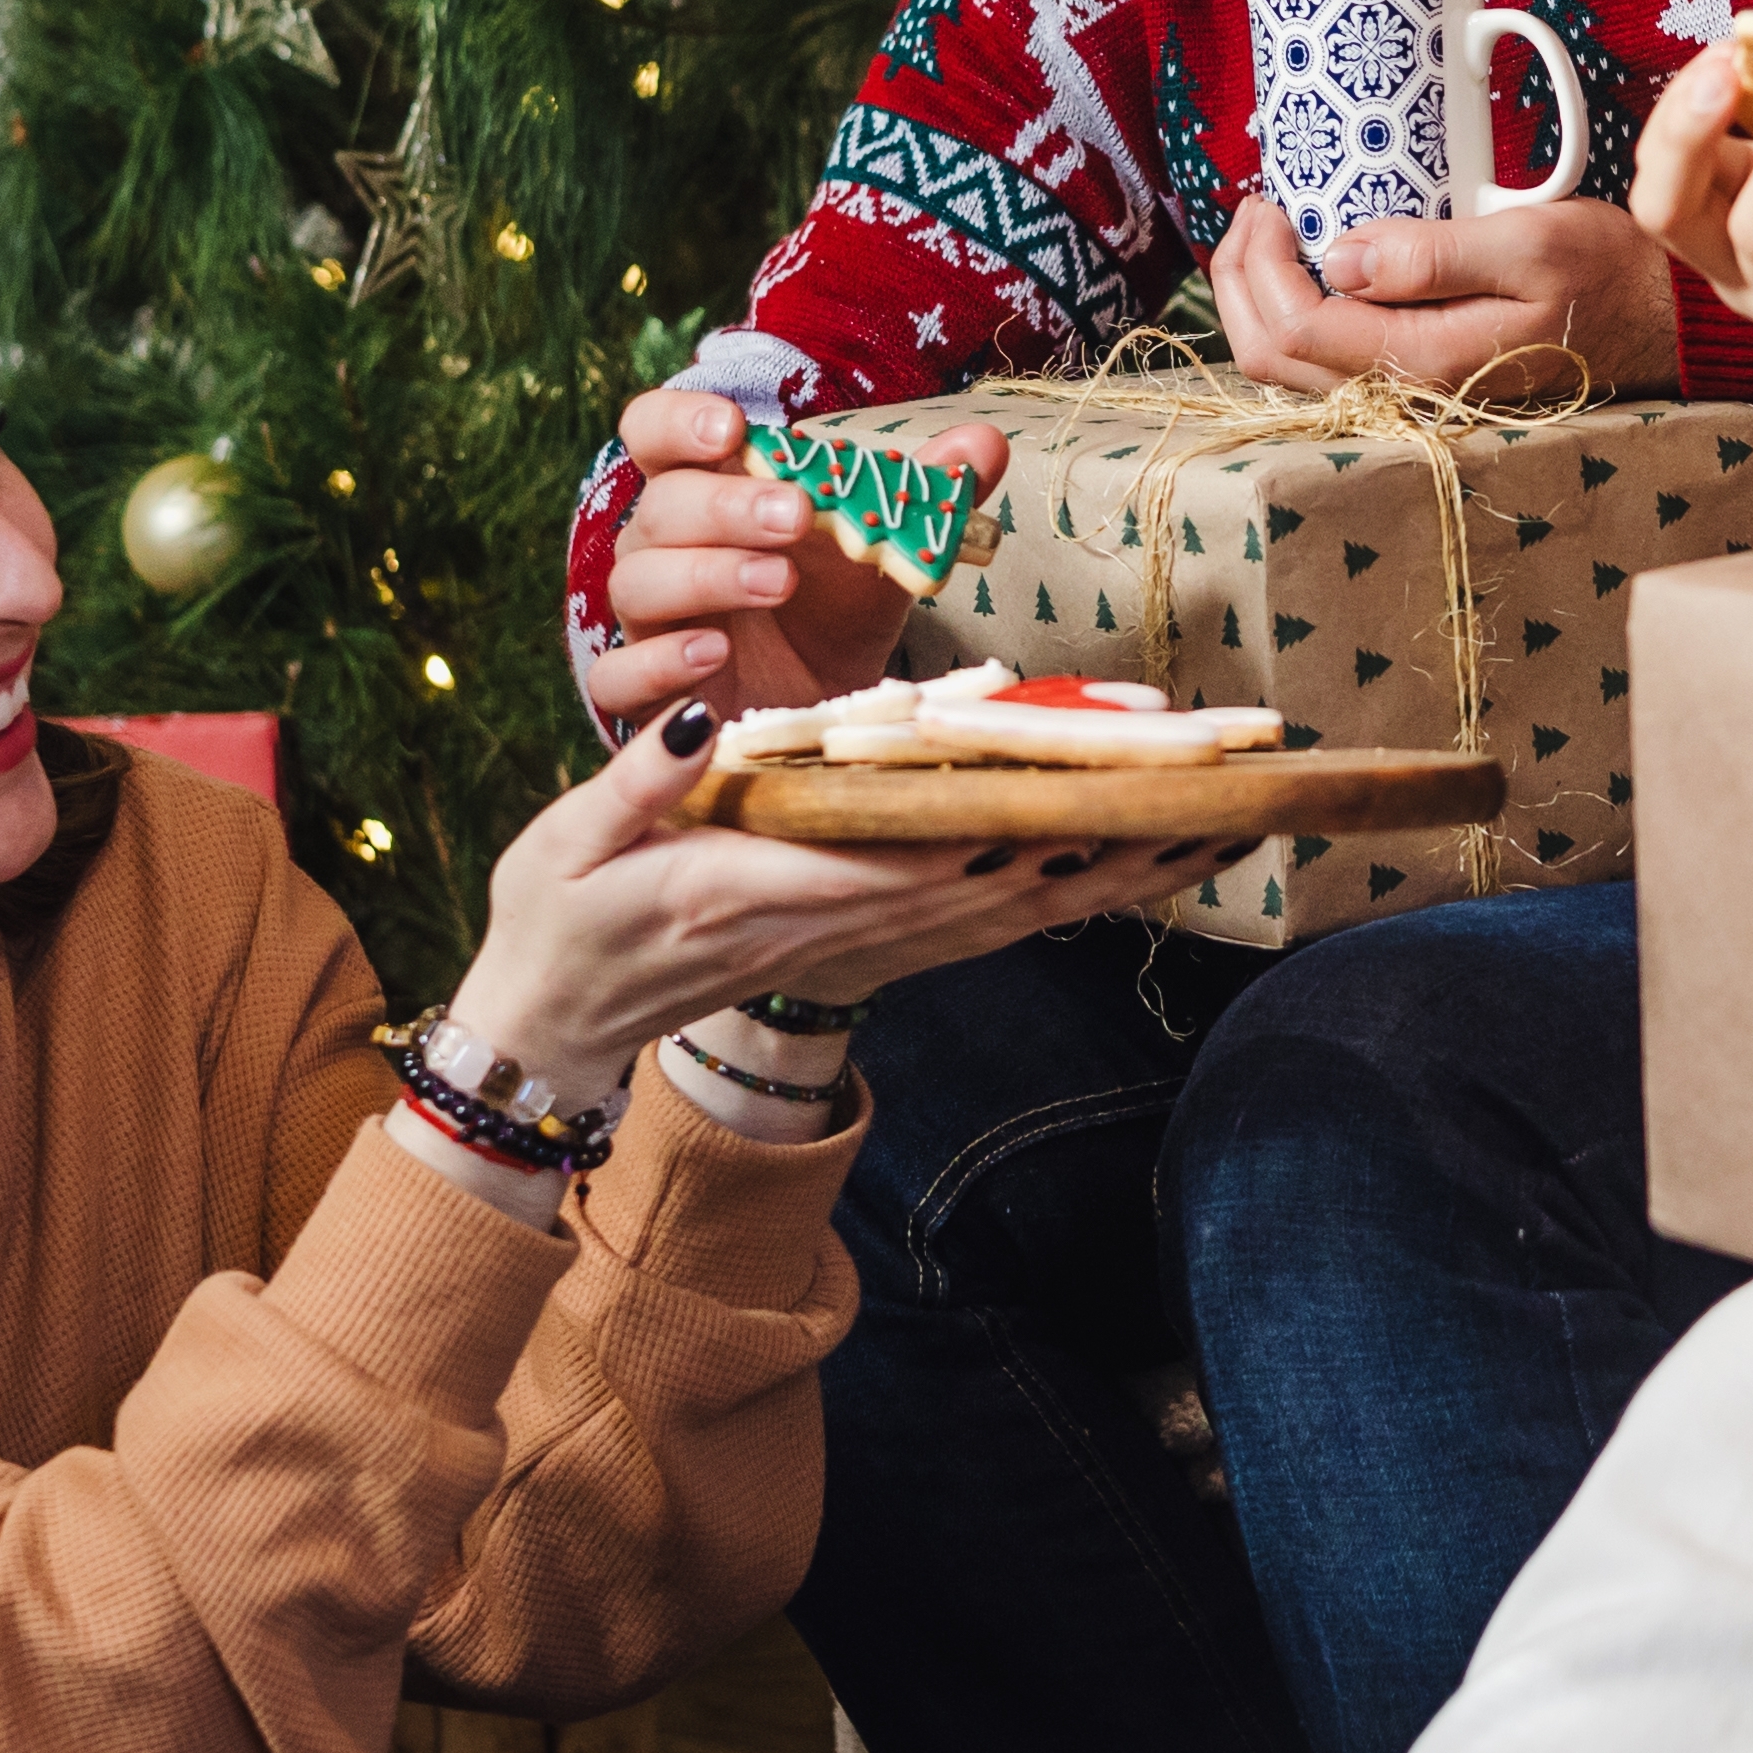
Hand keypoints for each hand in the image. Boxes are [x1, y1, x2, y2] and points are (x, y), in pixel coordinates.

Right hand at [420, 701, 1210, 1191]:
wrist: (552, 1031)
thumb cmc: (552, 924)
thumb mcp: (564, 844)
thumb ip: (633, 782)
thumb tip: (699, 720)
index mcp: (752, 888)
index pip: (896, 853)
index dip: (991, 822)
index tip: (1074, 782)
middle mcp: (821, 925)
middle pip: (983, 886)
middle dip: (1093, 844)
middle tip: (1196, 796)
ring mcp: (846, 947)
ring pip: (999, 914)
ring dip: (1100, 877)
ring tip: (1200, 830)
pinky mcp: (858, 952)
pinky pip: (977, 931)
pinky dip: (1056, 902)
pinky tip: (1118, 874)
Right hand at [578, 387, 1008, 732]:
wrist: (827, 717)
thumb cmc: (837, 613)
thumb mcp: (888, 551)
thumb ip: (927, 495)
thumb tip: (983, 443)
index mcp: (709, 493)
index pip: (653, 433)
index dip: (678, 421)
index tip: (732, 428)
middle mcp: (665, 548)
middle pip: (659, 506)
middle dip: (726, 504)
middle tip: (797, 515)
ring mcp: (649, 621)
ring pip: (636, 581)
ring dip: (706, 573)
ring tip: (778, 582)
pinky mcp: (645, 693)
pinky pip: (617, 674)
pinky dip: (660, 661)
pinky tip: (714, 653)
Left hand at [1209, 189, 1680, 402]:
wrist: (1661, 319)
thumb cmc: (1607, 273)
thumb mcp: (1533, 242)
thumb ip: (1435, 254)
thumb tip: (1340, 256)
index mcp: (1427, 359)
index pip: (1298, 326)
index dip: (1260, 264)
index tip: (1273, 198)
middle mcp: (1406, 389)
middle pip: (1269, 357)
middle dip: (1237, 278)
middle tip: (1257, 205)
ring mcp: (1408, 387)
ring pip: (1286, 364)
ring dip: (1256, 292)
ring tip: (1273, 224)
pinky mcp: (1416, 371)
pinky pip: (1322, 354)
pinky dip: (1290, 303)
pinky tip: (1308, 257)